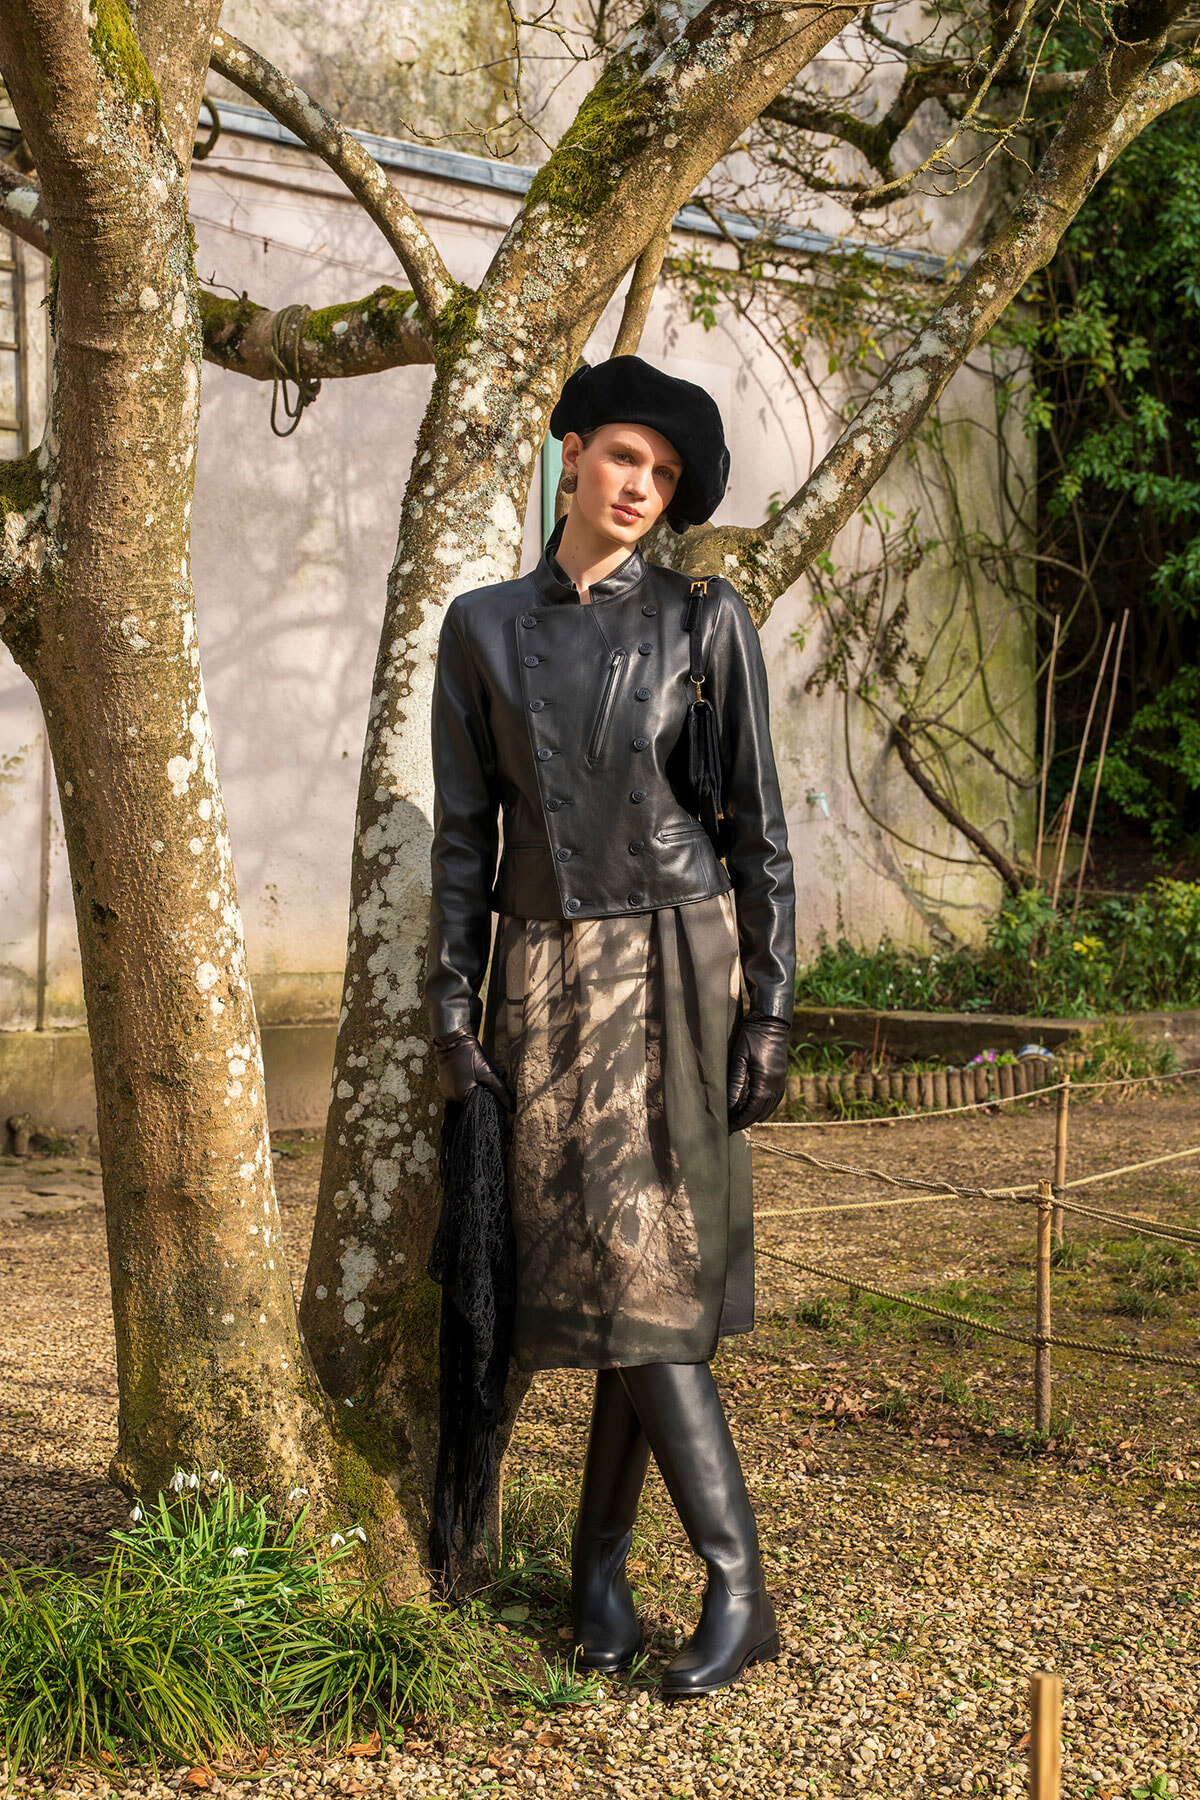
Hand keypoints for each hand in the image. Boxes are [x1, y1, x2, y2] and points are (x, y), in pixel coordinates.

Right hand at [433, 1029, 515, 1111]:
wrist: (454, 1040)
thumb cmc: (471, 1056)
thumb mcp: (489, 1074)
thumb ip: (501, 1092)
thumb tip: (512, 1108)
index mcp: (461, 1096)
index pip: (478, 1107)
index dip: (488, 1100)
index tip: (493, 1092)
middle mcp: (451, 1097)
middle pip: (471, 1102)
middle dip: (480, 1094)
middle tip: (485, 1081)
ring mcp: (446, 1090)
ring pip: (464, 1096)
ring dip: (472, 1090)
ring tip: (476, 1077)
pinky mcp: (444, 1084)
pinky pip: (457, 1090)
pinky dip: (465, 1086)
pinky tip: (469, 1076)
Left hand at [726, 1012, 789, 1132]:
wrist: (771, 1022)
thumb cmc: (752, 1036)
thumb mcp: (739, 1058)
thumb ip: (735, 1082)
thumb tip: (728, 1105)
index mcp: (765, 1082)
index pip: (751, 1110)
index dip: (739, 1121)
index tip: (726, 1128)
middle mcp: (776, 1085)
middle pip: (760, 1113)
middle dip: (744, 1122)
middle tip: (729, 1128)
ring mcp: (781, 1082)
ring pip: (769, 1108)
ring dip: (754, 1116)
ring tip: (738, 1121)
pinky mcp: (781, 1077)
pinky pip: (774, 1100)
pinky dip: (763, 1108)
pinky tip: (752, 1108)